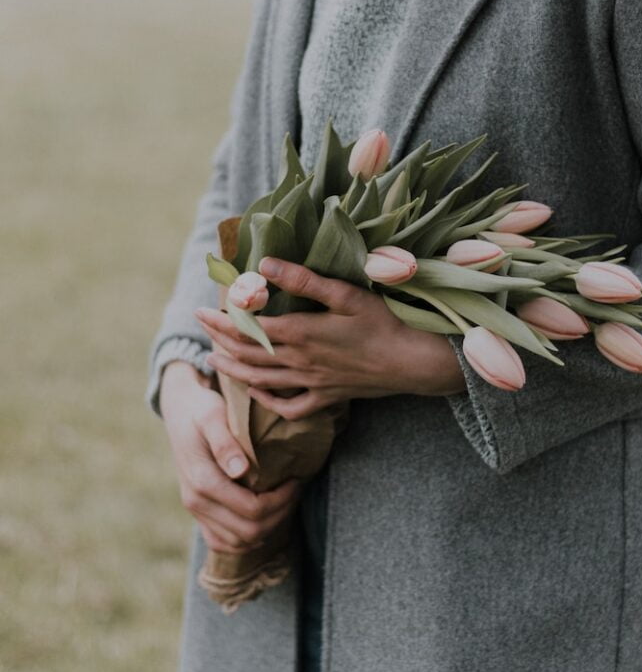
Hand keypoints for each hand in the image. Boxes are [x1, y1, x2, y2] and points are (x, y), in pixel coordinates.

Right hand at [159, 361, 302, 552]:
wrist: (180, 410)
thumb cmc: (202, 408)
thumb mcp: (213, 415)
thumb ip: (225, 442)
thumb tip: (239, 470)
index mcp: (202, 480)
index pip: (252, 510)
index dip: (281, 501)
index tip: (295, 480)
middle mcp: (195, 502)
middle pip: (249, 532)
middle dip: (279, 515)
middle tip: (294, 491)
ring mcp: (195, 510)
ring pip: (238, 543)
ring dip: (266, 528)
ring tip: (283, 502)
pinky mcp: (198, 513)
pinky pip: (222, 542)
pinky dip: (246, 538)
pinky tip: (263, 517)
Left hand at [195, 257, 467, 421]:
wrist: (410, 362)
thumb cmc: (381, 322)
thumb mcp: (344, 294)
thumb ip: (303, 280)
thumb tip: (265, 265)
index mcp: (300, 334)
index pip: (248, 328)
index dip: (222, 319)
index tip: (203, 309)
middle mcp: (299, 361)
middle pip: (248, 354)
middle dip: (220, 340)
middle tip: (202, 327)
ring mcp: (311, 383)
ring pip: (260, 381)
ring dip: (233, 370)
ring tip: (214, 360)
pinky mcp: (326, 397)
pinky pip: (289, 406)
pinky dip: (268, 402)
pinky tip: (257, 394)